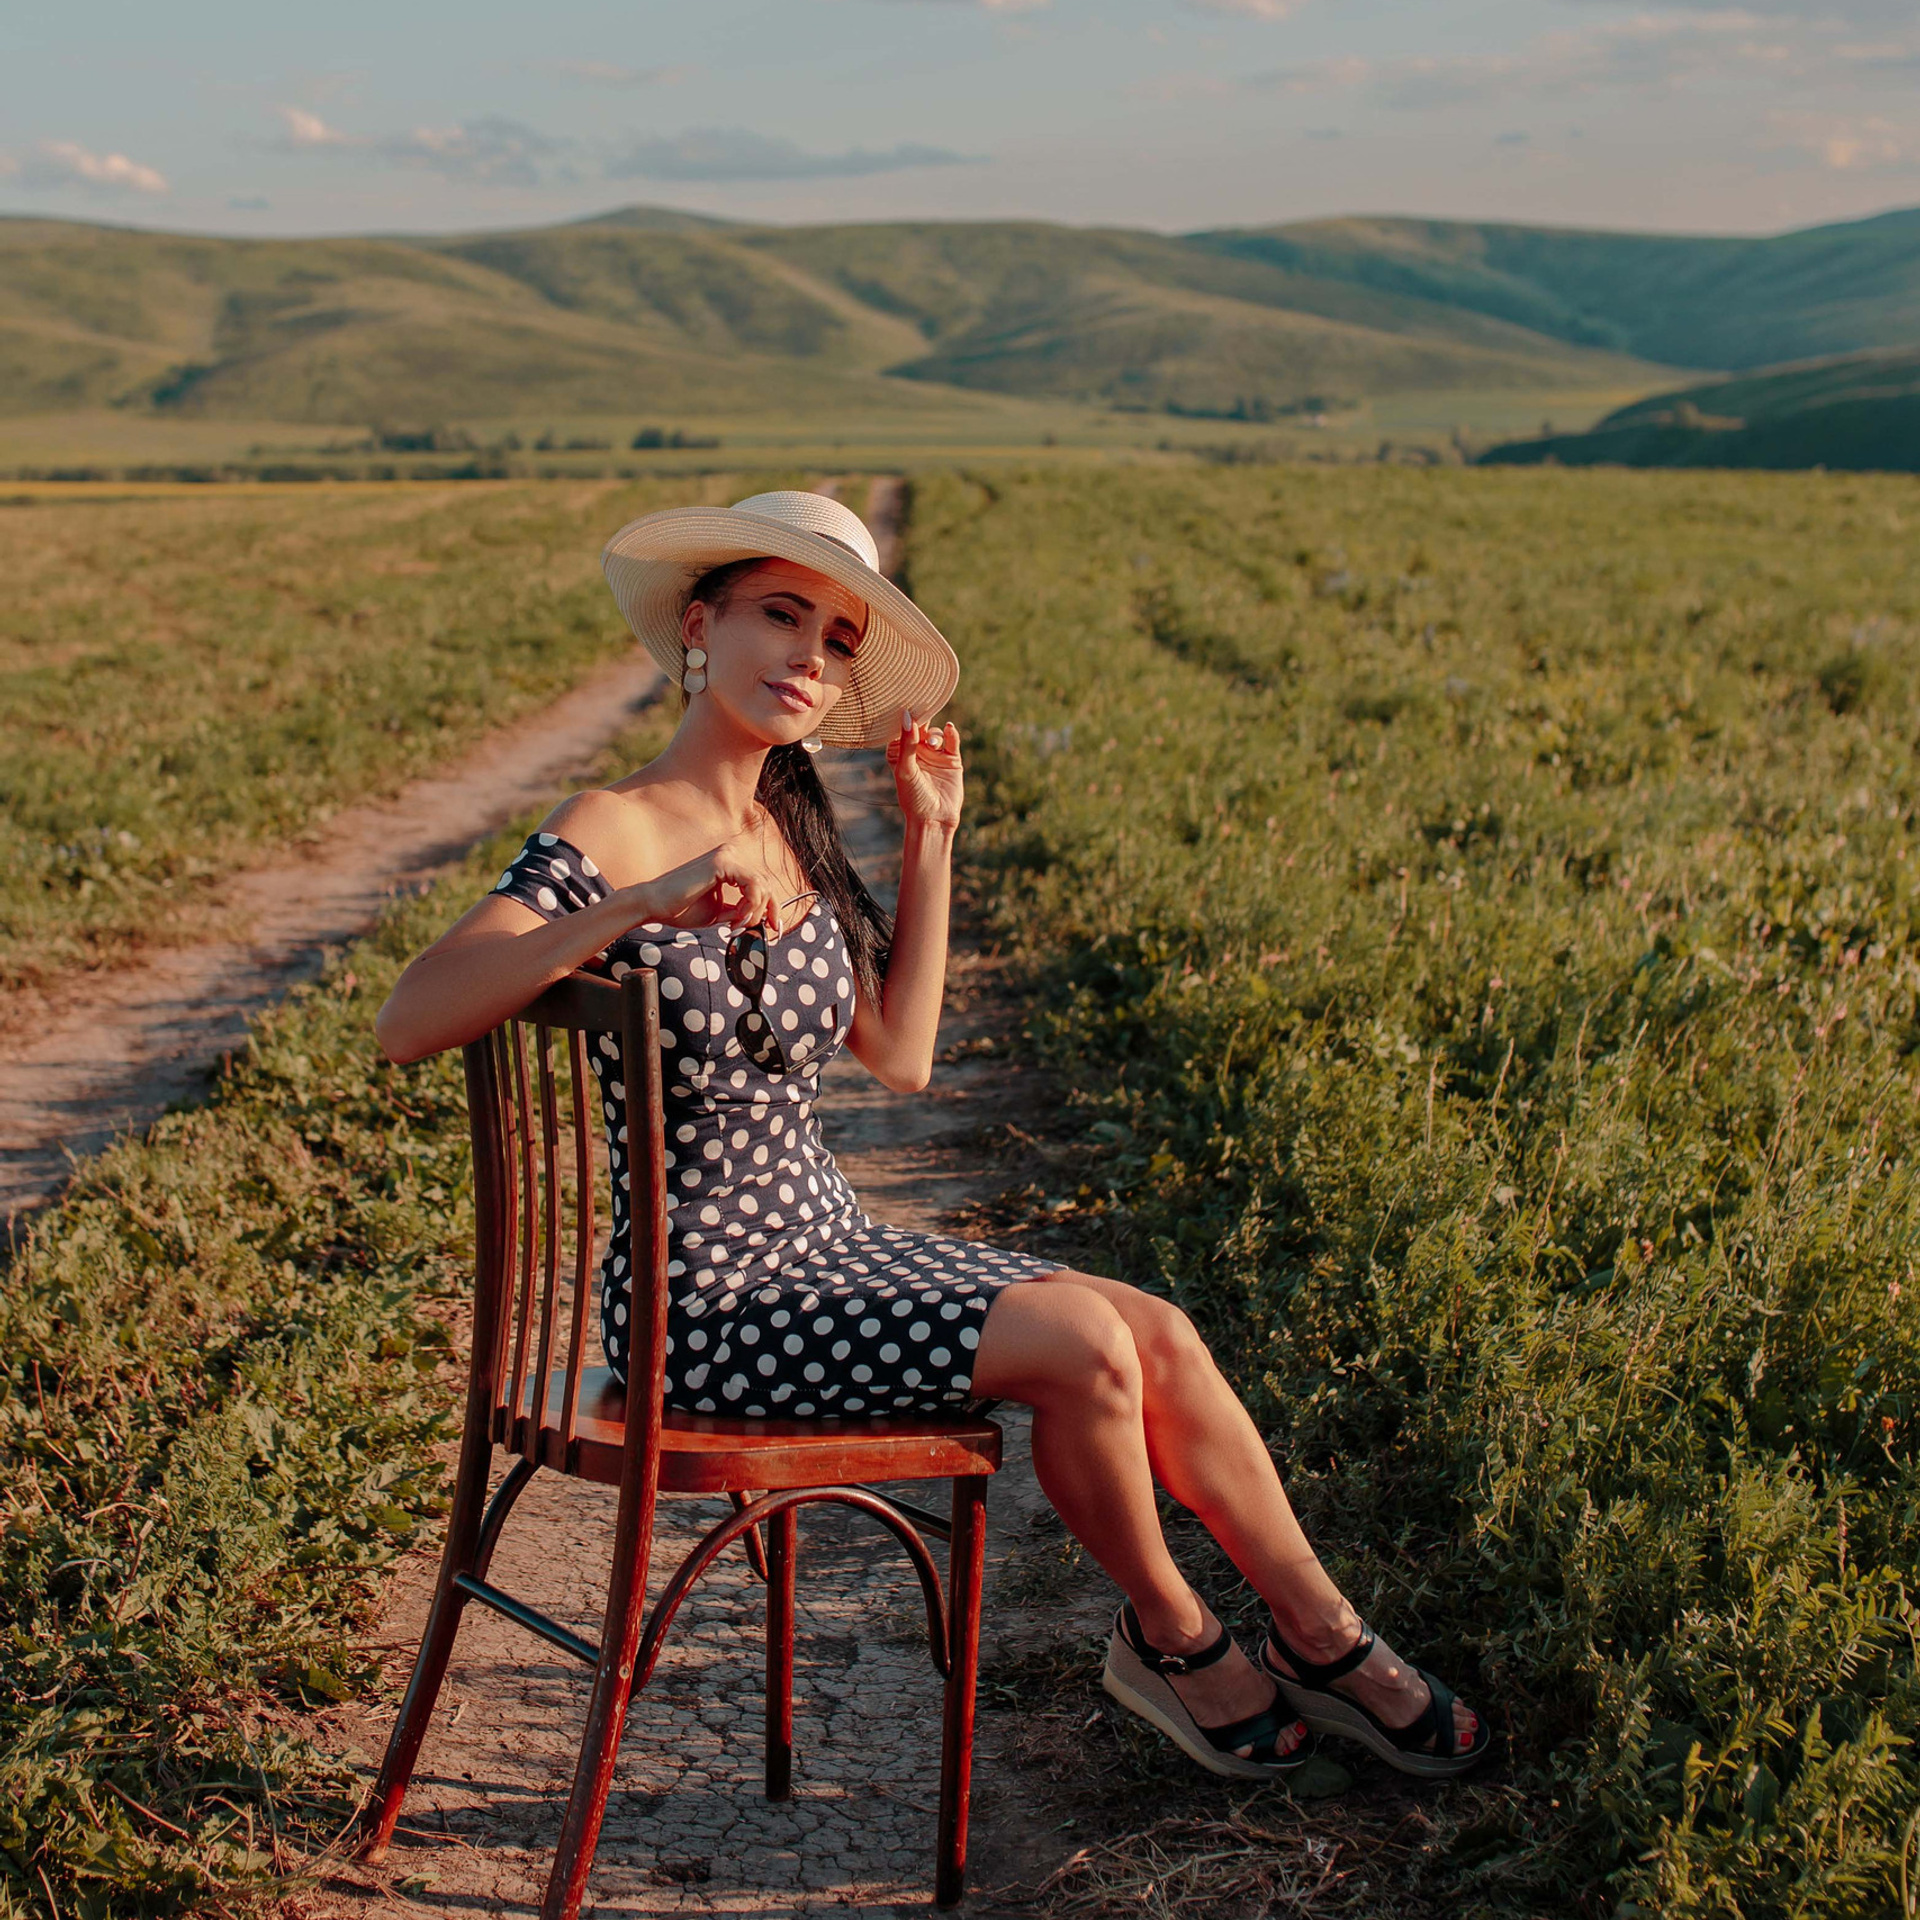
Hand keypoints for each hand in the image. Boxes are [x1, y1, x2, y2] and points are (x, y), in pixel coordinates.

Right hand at [621, 836, 785, 932]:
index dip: (772, 906)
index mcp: (730, 864)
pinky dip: (750, 904)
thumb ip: (740, 911)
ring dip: (754, 911)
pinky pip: (752, 884)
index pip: (762, 883)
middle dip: (763, 912)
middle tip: (746, 929)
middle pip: (766, 884)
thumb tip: (761, 919)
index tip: (772, 927)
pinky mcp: (722, 861)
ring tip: (736, 924)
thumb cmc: (681, 908)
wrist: (655, 906)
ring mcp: (727, 855)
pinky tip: (736, 916)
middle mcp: (731, 854)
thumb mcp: (719, 912)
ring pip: (762, 885)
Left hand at [886, 710, 963, 830]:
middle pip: (919, 726)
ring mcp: (934, 754)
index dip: (903, 716)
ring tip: (932, 744)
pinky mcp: (951, 759)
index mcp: (899, 752)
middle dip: (921, 717)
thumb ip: (907, 743)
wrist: (934, 818)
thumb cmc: (913, 797)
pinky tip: (949, 728)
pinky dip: (951, 732)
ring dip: (934, 734)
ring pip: (935, 733)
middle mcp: (916, 751)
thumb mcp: (906, 769)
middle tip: (922, 704)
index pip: (900, 729)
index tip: (904, 701)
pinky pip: (951, 740)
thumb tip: (907, 716)